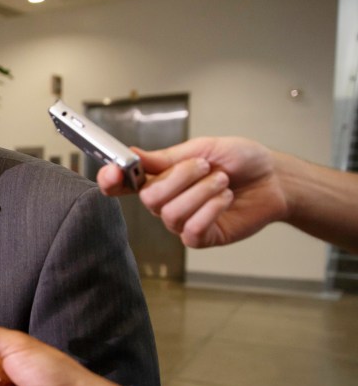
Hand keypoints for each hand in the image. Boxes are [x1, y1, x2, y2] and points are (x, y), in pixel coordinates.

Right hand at [96, 136, 286, 247]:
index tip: (114, 171)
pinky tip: (224, 199)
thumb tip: (133, 155)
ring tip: (222, 181)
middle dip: (179, 178)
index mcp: (159, 177)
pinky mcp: (201, 237)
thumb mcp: (202, 148)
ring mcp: (181, 222)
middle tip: (204, 166)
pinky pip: (191, 230)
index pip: (122, 184)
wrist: (273, 178)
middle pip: (149, 198)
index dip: (111, 180)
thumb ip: (166, 157)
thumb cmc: (240, 160)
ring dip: (202, 191)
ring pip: (171, 213)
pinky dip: (210, 210)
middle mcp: (165, 201)